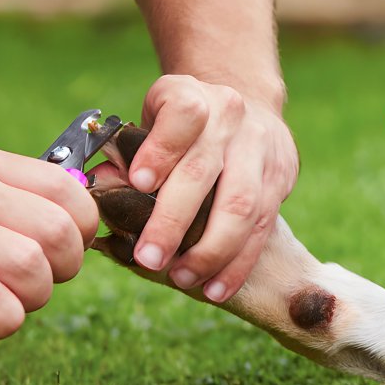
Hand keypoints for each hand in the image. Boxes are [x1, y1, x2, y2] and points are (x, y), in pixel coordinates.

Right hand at [0, 147, 98, 337]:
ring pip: (30, 266)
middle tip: (47, 275)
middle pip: (55, 230)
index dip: (85, 223)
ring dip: (37, 295)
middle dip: (67, 265)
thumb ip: (20, 198)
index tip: (75, 242)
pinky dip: (8, 319)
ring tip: (20, 297)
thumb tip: (82, 226)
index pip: (65, 186)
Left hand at [127, 75, 298, 301]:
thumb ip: (130, 152)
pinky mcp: (281, 179)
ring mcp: (261, 151)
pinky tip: (215, 288)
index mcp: (194, 97)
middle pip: (205, 171)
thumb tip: (103, 187)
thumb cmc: (187, 124)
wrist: (248, 106)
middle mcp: (232, 120)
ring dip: (210, 251)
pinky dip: (238, 264)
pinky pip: (262, 230)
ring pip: (242, 207)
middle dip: (174, 221)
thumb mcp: (155, 119)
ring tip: (183, 278)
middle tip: (149, 258)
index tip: (138, 182)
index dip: (161, 149)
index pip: (183, 116)